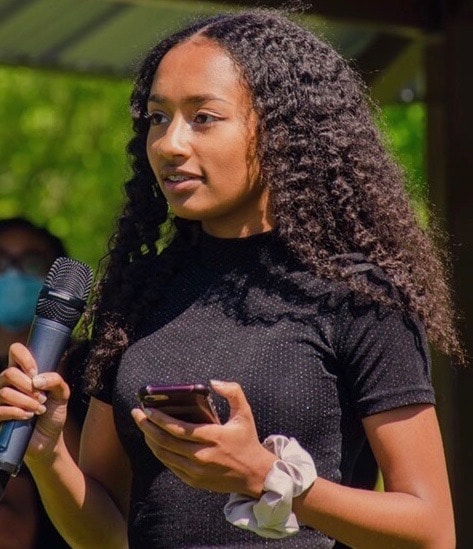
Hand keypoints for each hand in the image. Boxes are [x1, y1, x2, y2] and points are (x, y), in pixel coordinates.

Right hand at [0, 343, 69, 457]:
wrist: (49, 440)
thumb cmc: (53, 413)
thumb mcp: (62, 394)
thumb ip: (56, 381)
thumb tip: (37, 379)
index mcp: (24, 372)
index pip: (15, 351)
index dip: (24, 357)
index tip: (35, 372)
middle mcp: (9, 383)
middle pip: (9, 373)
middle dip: (29, 387)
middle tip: (42, 398)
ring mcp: (1, 399)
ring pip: (4, 391)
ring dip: (26, 401)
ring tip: (39, 409)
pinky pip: (0, 409)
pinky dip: (16, 412)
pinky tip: (28, 416)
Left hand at [132, 380, 275, 497]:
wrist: (254, 475)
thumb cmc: (247, 440)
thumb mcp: (245, 413)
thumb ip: (233, 392)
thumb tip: (213, 382)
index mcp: (213, 437)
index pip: (178, 428)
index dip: (159, 419)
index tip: (147, 409)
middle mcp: (201, 456)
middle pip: (165, 441)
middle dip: (147, 426)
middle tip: (136, 414)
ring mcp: (196, 471)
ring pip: (164, 455)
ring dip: (150, 439)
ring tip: (142, 426)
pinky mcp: (193, 480)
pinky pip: (170, 465)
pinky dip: (159, 453)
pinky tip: (154, 442)